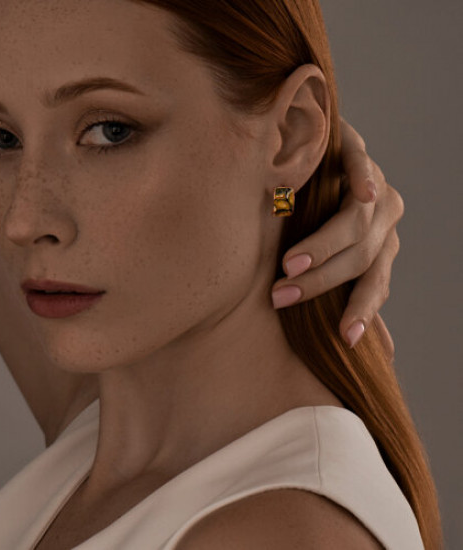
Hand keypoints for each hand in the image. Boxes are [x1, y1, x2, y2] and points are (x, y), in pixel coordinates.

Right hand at [271, 118, 402, 355]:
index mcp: (381, 247)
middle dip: (320, 282)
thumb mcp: (329, 253)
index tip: (345, 338)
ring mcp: (374, 186)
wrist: (315, 155)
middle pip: (360, 258)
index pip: (375, 283)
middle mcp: (385, 220)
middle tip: (281, 297)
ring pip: (358, 224)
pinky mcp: (357, 152)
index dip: (362, 309)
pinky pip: (363, 167)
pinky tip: (363, 195)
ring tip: (291, 265)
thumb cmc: (318, 214)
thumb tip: (371, 345)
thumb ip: (343, 285)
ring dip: (323, 247)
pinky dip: (363, 181)